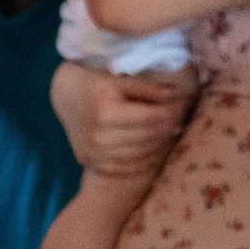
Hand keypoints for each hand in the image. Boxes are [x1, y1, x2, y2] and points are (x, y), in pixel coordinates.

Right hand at [54, 65, 191, 175]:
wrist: (66, 97)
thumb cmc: (95, 84)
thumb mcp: (120, 80)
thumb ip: (150, 89)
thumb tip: (179, 96)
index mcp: (106, 112)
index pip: (152, 117)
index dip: (173, 111)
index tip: (183, 105)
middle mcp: (99, 136)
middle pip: (149, 136)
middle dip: (170, 127)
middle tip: (181, 119)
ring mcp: (94, 153)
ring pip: (141, 153)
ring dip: (161, 144)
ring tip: (169, 133)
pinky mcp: (92, 163)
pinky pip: (126, 168)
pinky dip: (145, 161)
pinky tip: (154, 151)